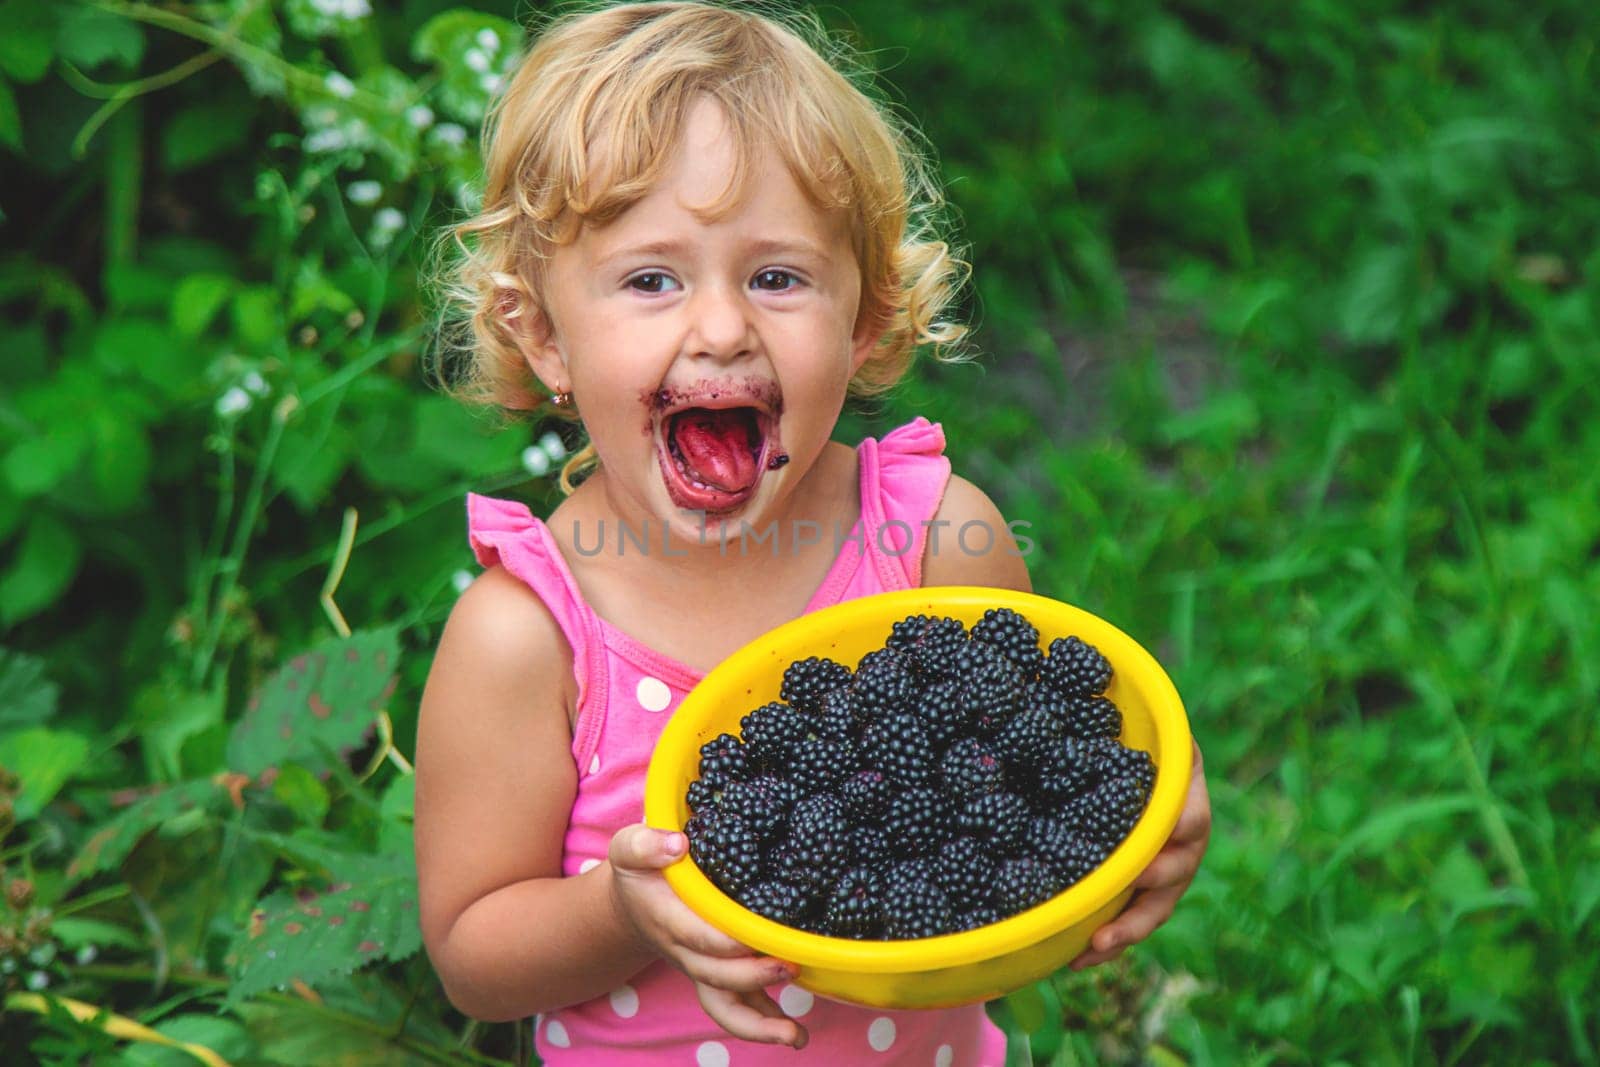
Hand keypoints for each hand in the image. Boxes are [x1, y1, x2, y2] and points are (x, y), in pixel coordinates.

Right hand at [607, 823, 808, 1048]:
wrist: (634, 905)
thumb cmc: (640, 872)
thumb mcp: (628, 848)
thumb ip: (645, 844)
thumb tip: (678, 846)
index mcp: (667, 920)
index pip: (695, 937)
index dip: (723, 942)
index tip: (752, 937)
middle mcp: (685, 953)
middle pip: (715, 977)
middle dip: (751, 978)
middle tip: (788, 966)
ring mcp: (702, 969)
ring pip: (725, 1007)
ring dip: (760, 1026)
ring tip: (796, 1036)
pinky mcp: (718, 976)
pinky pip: (739, 1007)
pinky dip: (766, 1023)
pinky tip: (797, 1034)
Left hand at [1070, 739, 1211, 969]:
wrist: (1137, 750)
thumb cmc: (1138, 731)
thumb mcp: (1144, 719)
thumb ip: (1137, 720)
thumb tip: (1092, 686)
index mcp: (1187, 796)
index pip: (1189, 822)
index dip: (1168, 844)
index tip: (1136, 865)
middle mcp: (1184, 839)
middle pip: (1173, 881)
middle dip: (1140, 910)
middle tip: (1105, 931)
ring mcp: (1167, 867)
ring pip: (1154, 908)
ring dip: (1123, 934)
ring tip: (1087, 951)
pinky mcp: (1142, 884)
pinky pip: (1132, 916)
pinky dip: (1108, 939)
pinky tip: (1075, 955)